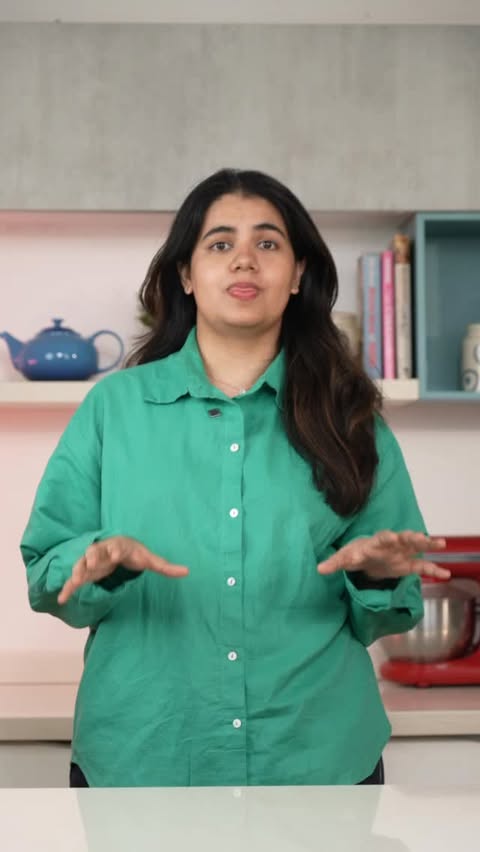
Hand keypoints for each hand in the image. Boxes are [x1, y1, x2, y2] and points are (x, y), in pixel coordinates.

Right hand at [57, 535, 188, 603]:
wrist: (117, 547)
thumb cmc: (134, 553)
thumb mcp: (149, 559)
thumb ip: (165, 567)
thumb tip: (187, 572)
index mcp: (118, 546)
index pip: (117, 547)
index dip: (116, 551)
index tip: (116, 556)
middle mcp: (102, 551)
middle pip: (95, 551)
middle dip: (93, 556)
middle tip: (91, 563)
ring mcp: (92, 561)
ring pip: (82, 563)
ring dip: (78, 570)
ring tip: (74, 580)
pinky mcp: (85, 572)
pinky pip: (75, 580)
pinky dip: (68, 588)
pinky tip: (62, 599)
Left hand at [317, 530, 449, 580]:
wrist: (365, 557)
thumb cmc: (354, 554)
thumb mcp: (343, 558)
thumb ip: (334, 563)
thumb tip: (319, 569)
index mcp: (374, 542)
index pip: (380, 538)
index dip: (385, 538)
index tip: (390, 536)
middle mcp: (391, 544)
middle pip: (402, 538)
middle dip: (410, 537)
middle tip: (420, 536)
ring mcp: (402, 553)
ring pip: (416, 546)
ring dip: (427, 544)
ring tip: (441, 543)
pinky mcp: (408, 564)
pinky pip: (423, 566)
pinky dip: (434, 569)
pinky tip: (446, 574)